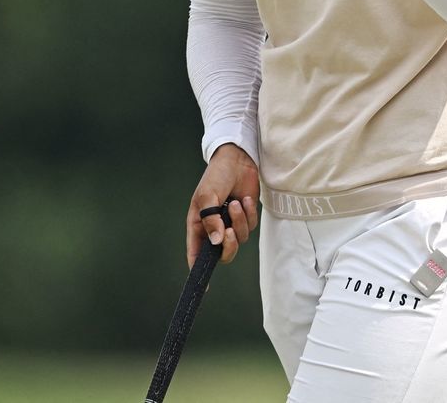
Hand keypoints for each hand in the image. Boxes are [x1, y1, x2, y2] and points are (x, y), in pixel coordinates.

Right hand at [186, 143, 260, 267]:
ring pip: (239, 239)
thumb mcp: (208, 196)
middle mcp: (214, 228)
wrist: (237, 160)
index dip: (199, 271)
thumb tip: (217, 242)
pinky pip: (251, 226)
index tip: (205, 287)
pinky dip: (249, 214)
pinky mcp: (246, 217)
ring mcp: (231, 223)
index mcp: (198, 226)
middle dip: (229, 246)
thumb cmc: (216, 177)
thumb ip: (211, 219)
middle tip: (229, 231)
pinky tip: (245, 199)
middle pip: (223, 253)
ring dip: (240, 222)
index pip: (196, 254)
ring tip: (235, 203)